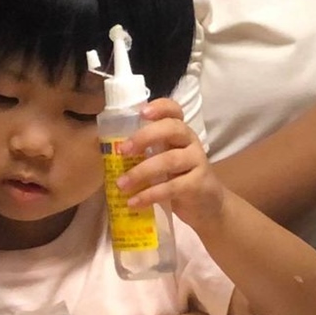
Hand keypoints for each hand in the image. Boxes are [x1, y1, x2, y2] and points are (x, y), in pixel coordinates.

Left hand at [114, 97, 224, 230]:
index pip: (174, 111)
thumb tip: (108, 149)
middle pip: (172, 129)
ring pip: (169, 160)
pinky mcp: (198, 185)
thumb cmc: (178, 178)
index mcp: (180, 133)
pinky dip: (149, 195)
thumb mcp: (164, 160)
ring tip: (121, 185)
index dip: (160, 107)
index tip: (141, 112)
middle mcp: (190, 142)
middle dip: (145, 136)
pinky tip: (133, 202)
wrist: (207, 206)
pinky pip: (172, 187)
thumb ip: (146, 151)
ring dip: (141, 172)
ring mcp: (197, 162)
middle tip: (123, 150)